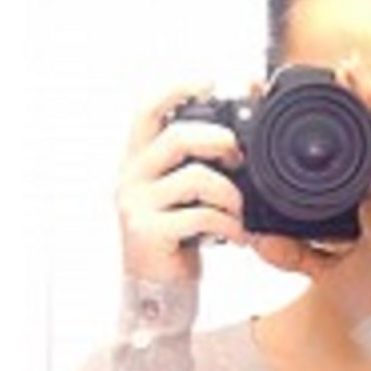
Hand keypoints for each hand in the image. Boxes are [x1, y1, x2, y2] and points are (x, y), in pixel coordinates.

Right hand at [115, 84, 247, 283]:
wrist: (159, 290)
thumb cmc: (178, 237)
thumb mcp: (185, 194)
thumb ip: (200, 163)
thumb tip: (237, 137)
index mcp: (139, 161)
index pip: (146, 112)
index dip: (176, 90)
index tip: (209, 81)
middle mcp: (131, 177)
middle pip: (178, 137)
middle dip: (220, 140)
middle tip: (239, 157)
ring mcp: (136, 205)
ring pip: (196, 177)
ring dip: (230, 194)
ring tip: (239, 212)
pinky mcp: (148, 233)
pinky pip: (201, 216)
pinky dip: (229, 225)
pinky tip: (236, 236)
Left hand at [252, 58, 370, 325]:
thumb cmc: (367, 292)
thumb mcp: (317, 266)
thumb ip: (291, 251)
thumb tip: (257, 237)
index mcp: (363, 198)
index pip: (351, 146)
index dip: (335, 116)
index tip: (317, 93)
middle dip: (357, 96)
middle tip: (343, 62)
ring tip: (366, 74)